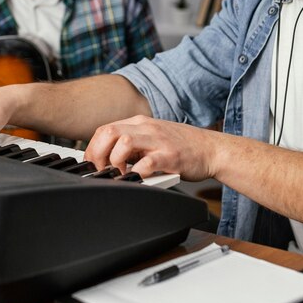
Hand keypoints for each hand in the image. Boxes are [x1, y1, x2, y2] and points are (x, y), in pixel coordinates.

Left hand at [85, 115, 214, 180]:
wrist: (211, 149)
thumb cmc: (181, 147)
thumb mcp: (152, 138)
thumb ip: (131, 143)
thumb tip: (106, 157)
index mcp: (139, 123)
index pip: (104, 130)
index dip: (92, 149)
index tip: (91, 166)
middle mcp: (146, 128)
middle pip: (108, 133)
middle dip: (97, 155)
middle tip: (101, 172)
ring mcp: (158, 141)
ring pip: (124, 142)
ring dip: (115, 162)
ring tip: (121, 175)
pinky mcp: (170, 156)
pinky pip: (147, 163)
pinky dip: (137, 173)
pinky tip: (138, 179)